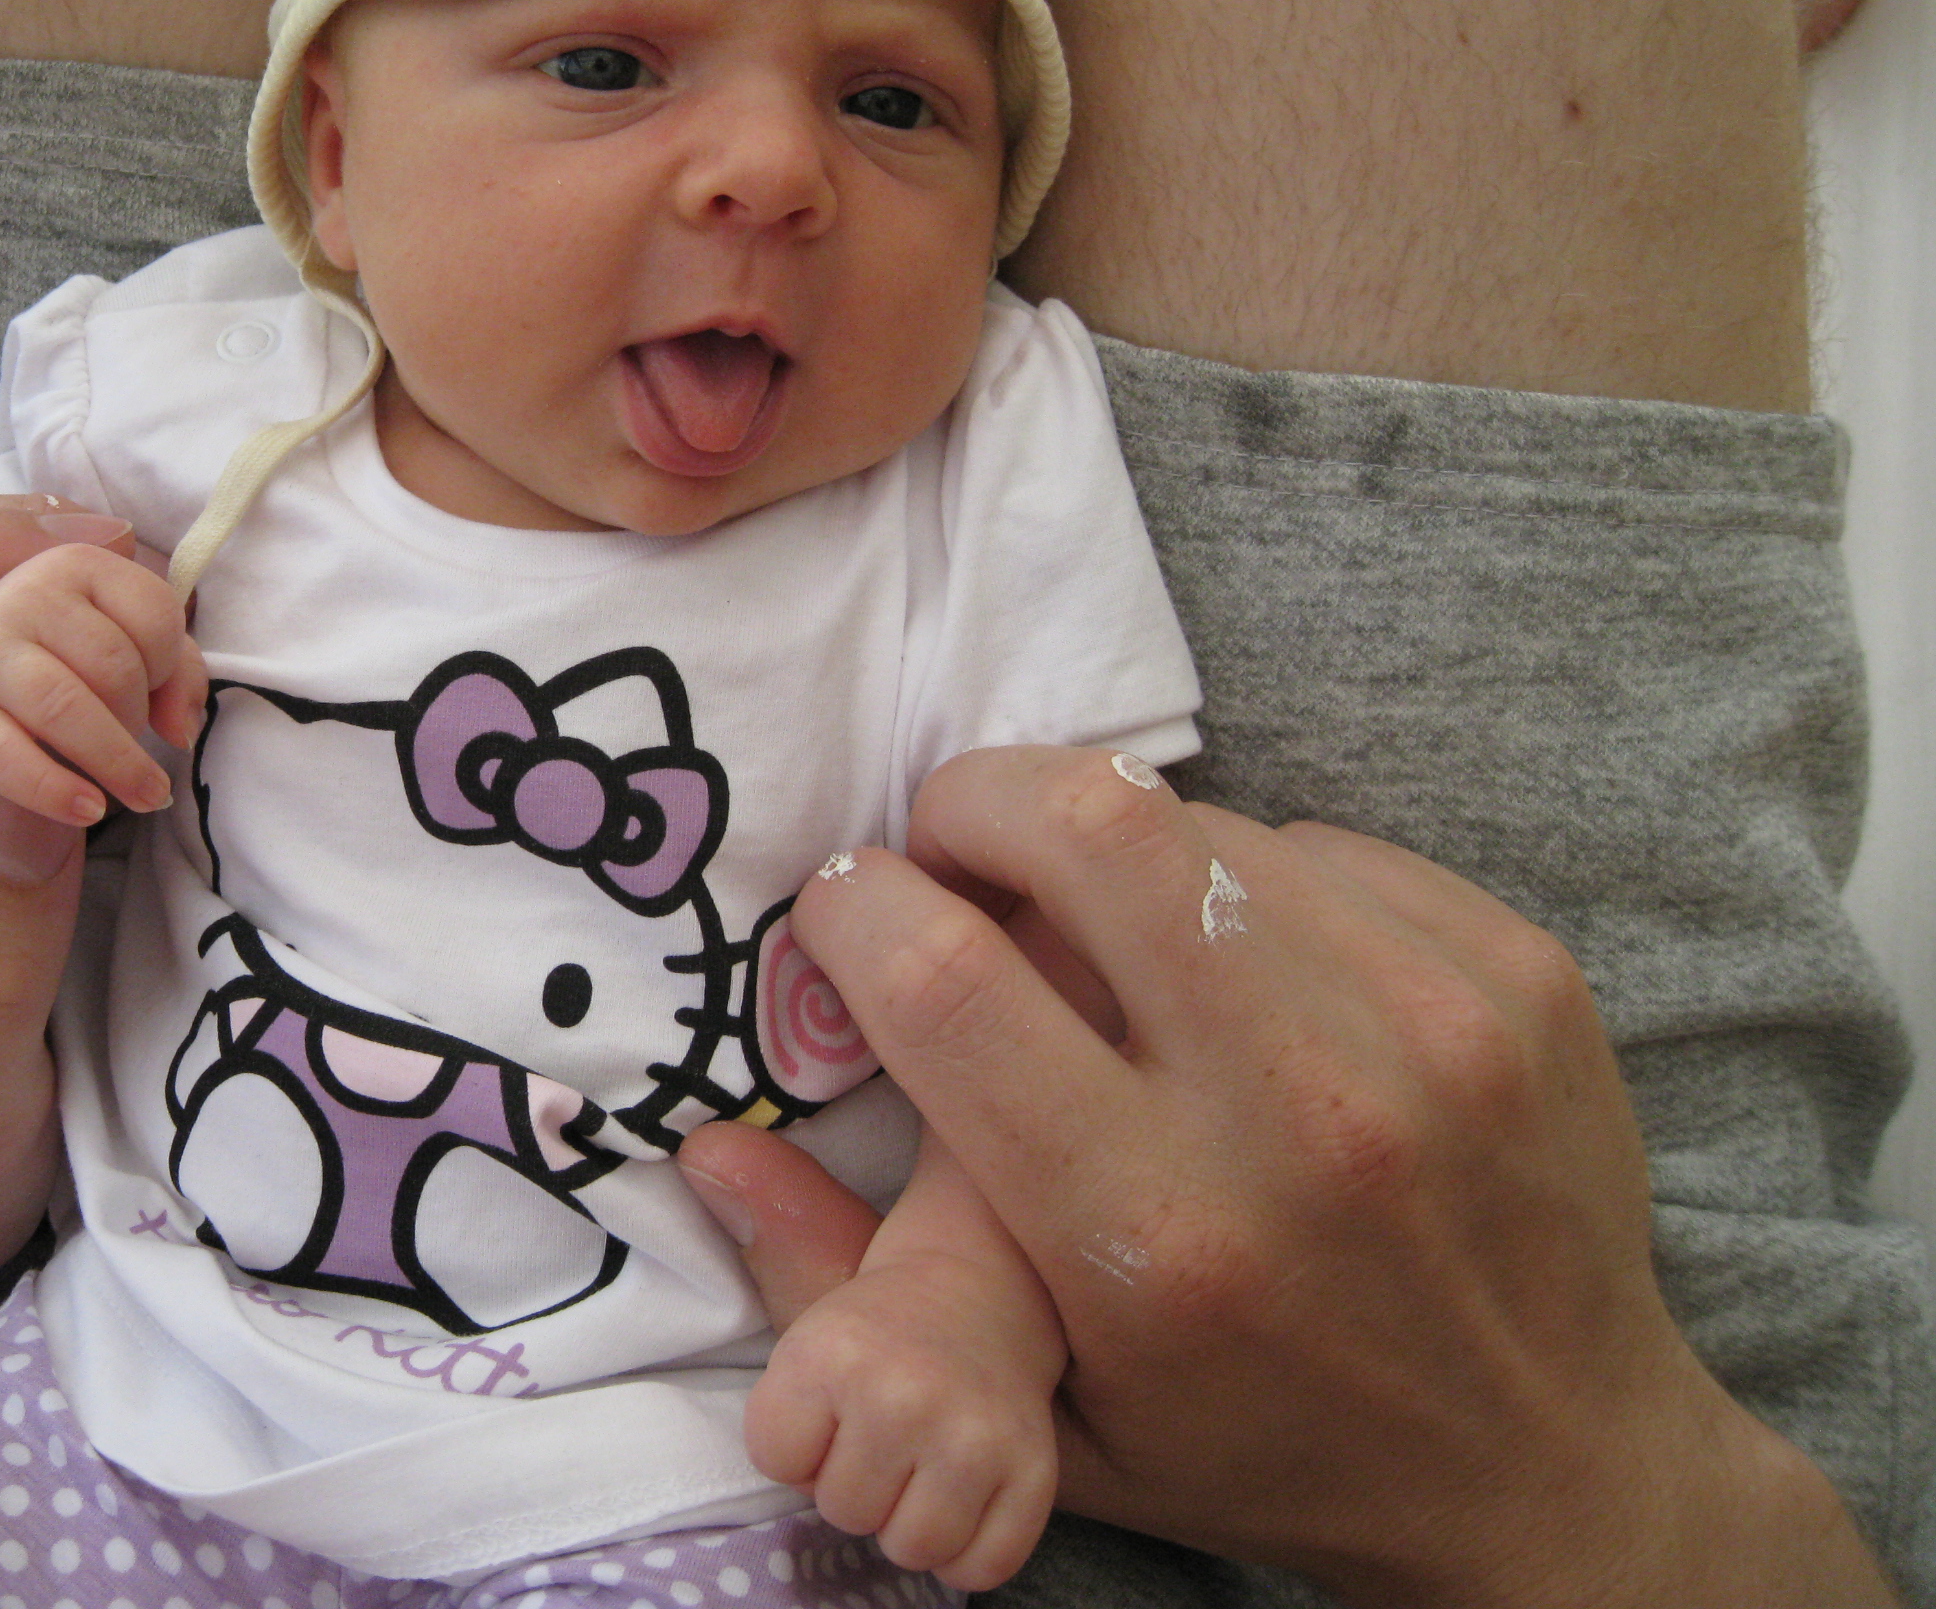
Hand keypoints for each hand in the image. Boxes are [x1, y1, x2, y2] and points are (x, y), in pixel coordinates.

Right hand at [0, 527, 206, 827]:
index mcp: (78, 564)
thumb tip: (182, 730)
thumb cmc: (65, 659)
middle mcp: (24, 594)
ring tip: (143, 796)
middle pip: (115, 666)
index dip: (171, 666)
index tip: (157, 695)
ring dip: (116, 761)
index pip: (156, 614)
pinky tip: (89, 809)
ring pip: (65, 706)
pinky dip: (52, 788)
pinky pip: (5, 754)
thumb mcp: (128, 643)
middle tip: (135, 747)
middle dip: (138, 718)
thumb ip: (178, 671)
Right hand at [685, 747, 1889, 1607]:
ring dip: (1120, 842)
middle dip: (980, 798)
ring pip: (1207, 822)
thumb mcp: (1038, 1415)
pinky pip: (1327, 844)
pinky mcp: (1518, 980)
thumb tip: (710, 1148)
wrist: (1557, 1468)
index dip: (861, 905)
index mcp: (1155, 1240)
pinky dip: (1255, 877)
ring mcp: (1431, 1034)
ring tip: (1108, 920)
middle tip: (957, 841)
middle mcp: (1299, 1121)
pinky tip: (1251, 964)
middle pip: (1093, 829)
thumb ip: (852, 1290)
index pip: (950, 984)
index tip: (851, 907)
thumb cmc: (1263, 1441)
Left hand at [743, 1132, 1061, 1589]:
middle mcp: (906, 1397)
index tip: (828, 1393)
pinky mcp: (1035, 1481)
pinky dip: (969, 1544)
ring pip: (910, 1544)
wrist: (995, 1294)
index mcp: (835, 1349)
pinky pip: (978, 1567)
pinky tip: (964, 1485)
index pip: (774, 1457)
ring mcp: (978, 1444)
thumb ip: (758, 1222)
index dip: (795, 1433)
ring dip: (910, 1513)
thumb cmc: (878, 1308)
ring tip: (918, 1451)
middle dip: (851, 1475)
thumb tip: (700, 1147)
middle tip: (878, 1420)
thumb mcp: (808, 1261)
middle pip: (841, 1509)